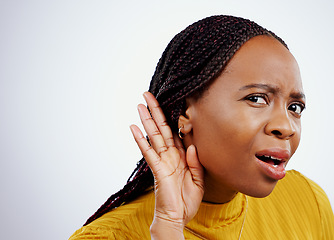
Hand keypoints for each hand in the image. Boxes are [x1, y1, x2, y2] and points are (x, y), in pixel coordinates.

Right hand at [130, 92, 203, 238]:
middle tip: (148, 95)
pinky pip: (148, 152)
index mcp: (181, 157)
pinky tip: (134, 127)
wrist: (178, 218)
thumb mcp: (199, 180)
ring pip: (154, 136)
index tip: (171, 102)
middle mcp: (170, 156)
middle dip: (156, 112)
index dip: (173, 118)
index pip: (176, 133)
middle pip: (162, 129)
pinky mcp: (157, 169)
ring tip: (140, 105)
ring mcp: (162, 161)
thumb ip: (196, 162)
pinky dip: (141, 140)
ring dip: (147, 120)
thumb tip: (193, 145)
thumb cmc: (187, 201)